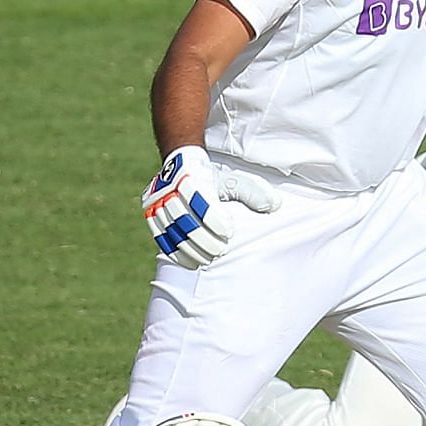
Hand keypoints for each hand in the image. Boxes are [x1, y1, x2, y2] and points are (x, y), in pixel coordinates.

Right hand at [142, 146, 281, 268]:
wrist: (182, 163)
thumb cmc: (214, 178)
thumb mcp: (235, 180)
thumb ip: (253, 192)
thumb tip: (274, 205)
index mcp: (192, 176)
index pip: (201, 200)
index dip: (213, 219)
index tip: (228, 231)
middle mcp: (170, 188)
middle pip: (184, 219)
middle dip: (203, 239)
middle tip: (219, 251)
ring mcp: (157, 201)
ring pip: (171, 229)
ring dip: (190, 248)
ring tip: (207, 259)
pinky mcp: (151, 212)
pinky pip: (161, 236)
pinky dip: (175, 251)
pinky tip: (190, 263)